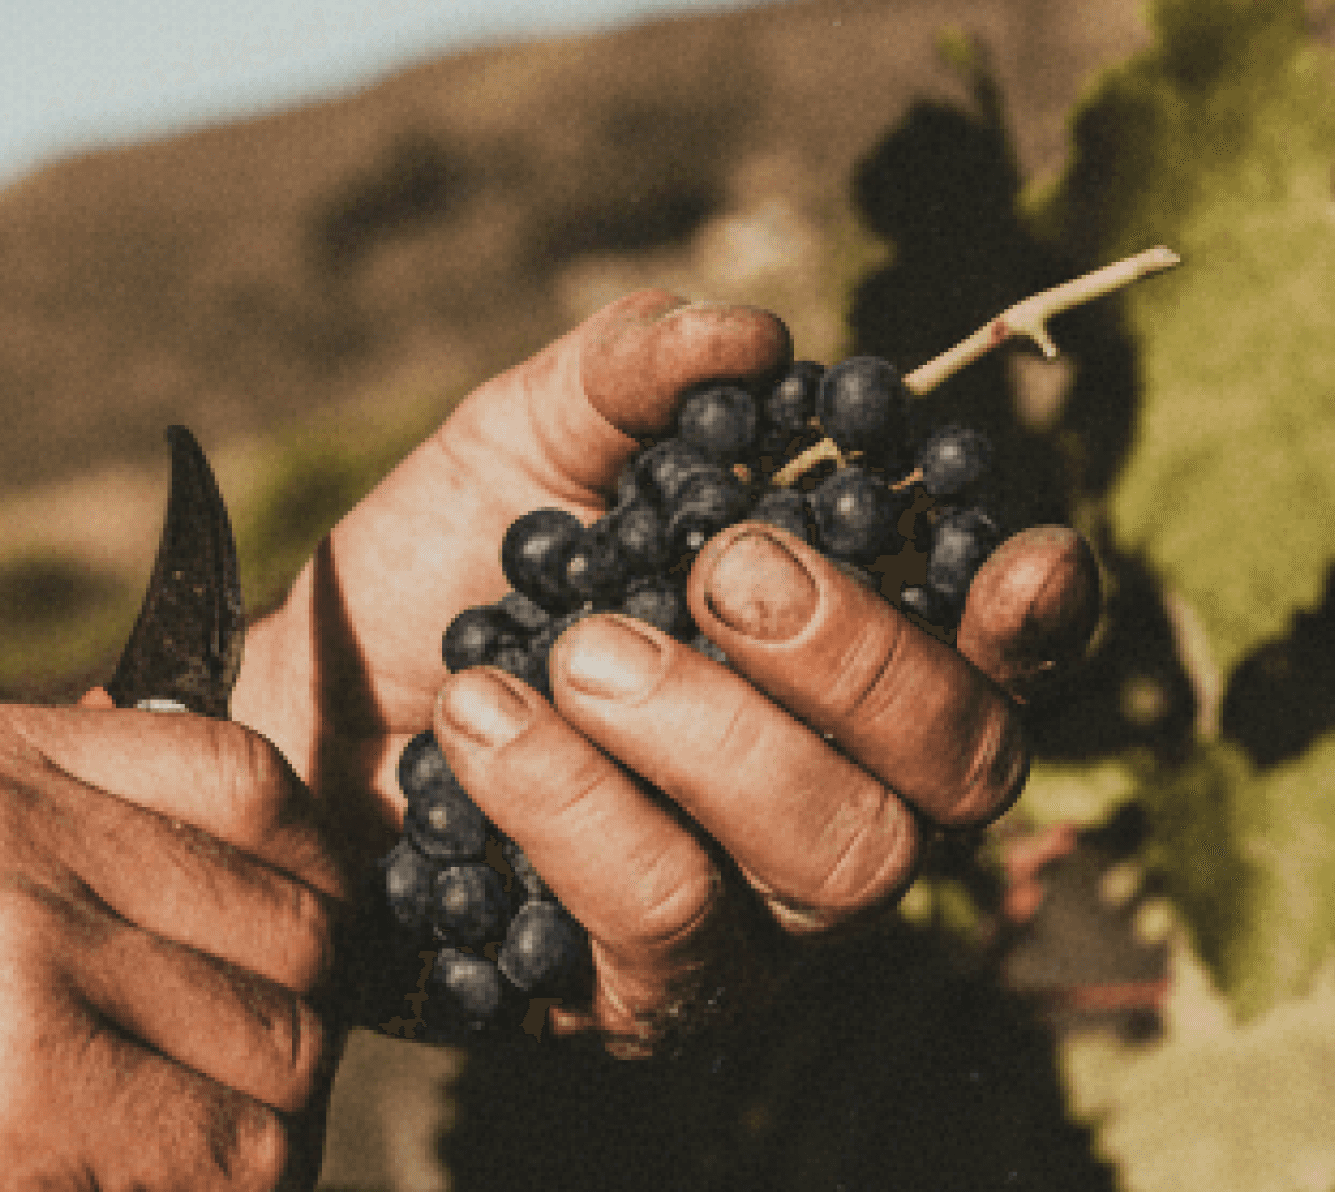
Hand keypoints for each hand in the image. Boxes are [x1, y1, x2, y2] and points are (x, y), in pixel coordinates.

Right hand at [0, 696, 353, 1190]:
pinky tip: (135, 1191)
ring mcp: (8, 927)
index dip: (298, 873)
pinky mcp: (29, 1065)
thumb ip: (19, 812)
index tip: (284, 952)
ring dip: (258, 1117)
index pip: (239, 768)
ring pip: (281, 1032)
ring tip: (185, 1151)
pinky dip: (217, 1186)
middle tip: (242, 1085)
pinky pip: (235, 1138)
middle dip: (288, 1013)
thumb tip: (215, 805)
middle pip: (287, 904)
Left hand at [233, 291, 1102, 1057]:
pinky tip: (481, 720)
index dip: (1037, 622)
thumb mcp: (530, 435)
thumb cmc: (452, 570)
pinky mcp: (644, 996)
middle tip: (725, 570)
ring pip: (833, 858)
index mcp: (855, 668)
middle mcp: (847, 803)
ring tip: (568, 651)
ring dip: (702, 732)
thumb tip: (752, 337)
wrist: (297, 705)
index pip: (1005, 665)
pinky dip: (573, 802)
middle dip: (854, 659)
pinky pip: (665, 922)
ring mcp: (761, 921)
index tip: (1016, 552)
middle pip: (959, 774)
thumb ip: (636, 372)